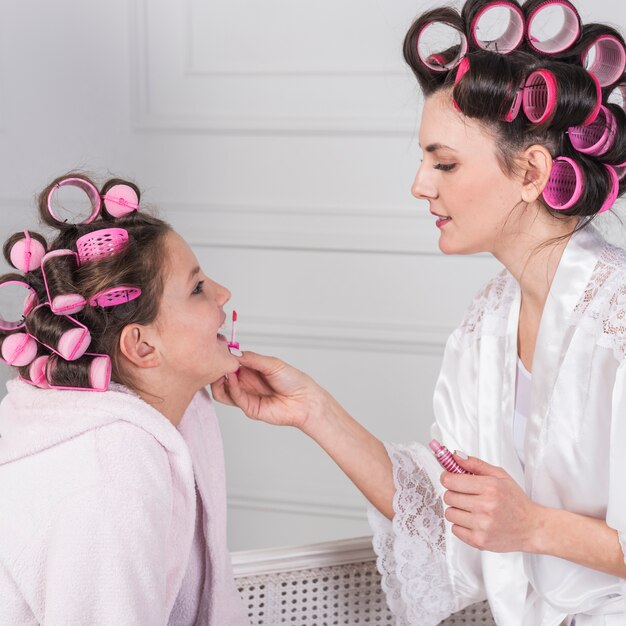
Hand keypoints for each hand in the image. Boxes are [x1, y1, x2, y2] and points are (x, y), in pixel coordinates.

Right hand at [211, 351, 328, 429]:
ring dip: (218, 380)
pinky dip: (229, 387)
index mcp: (250, 369)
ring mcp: (246, 395)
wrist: (305, 400)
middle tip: (216, 360)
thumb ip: (252, 358)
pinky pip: (233, 398)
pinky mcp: (248, 408)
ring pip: (221, 390)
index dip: (223, 357)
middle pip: (221, 377)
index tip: (217, 349)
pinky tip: (231, 377)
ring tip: (222, 370)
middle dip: (216, 369)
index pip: (229, 363)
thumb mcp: (272, 364)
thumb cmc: (293, 380)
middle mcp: (245, 382)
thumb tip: (233, 352)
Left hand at [441, 453, 542, 552]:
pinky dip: (461, 525)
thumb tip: (454, 456)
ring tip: (471, 509)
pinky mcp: (480, 541)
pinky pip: (455, 529)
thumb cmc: (515, 500)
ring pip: (449, 513)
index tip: (451, 479)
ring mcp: (482, 525)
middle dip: (454, 494)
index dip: (448, 478)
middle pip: (448, 497)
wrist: (532, 528)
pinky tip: (474, 521)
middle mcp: (485, 506)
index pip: (451, 481)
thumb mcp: (499, 475)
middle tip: (466, 495)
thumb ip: (475, 464)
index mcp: (490, 487)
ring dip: (457, 510)